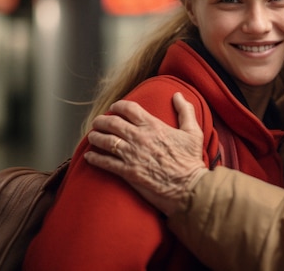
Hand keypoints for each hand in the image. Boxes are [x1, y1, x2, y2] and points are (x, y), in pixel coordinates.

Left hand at [84, 92, 207, 216]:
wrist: (188, 188)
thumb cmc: (191, 161)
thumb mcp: (193, 132)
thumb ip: (185, 111)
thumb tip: (177, 95)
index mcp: (154, 126)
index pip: (129, 108)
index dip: (118, 105)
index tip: (114, 107)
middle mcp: (139, 138)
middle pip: (112, 123)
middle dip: (102, 120)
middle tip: (98, 122)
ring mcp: (132, 155)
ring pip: (105, 141)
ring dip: (95, 137)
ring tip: (92, 136)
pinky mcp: (128, 172)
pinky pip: (105, 162)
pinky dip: (94, 158)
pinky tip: (89, 157)